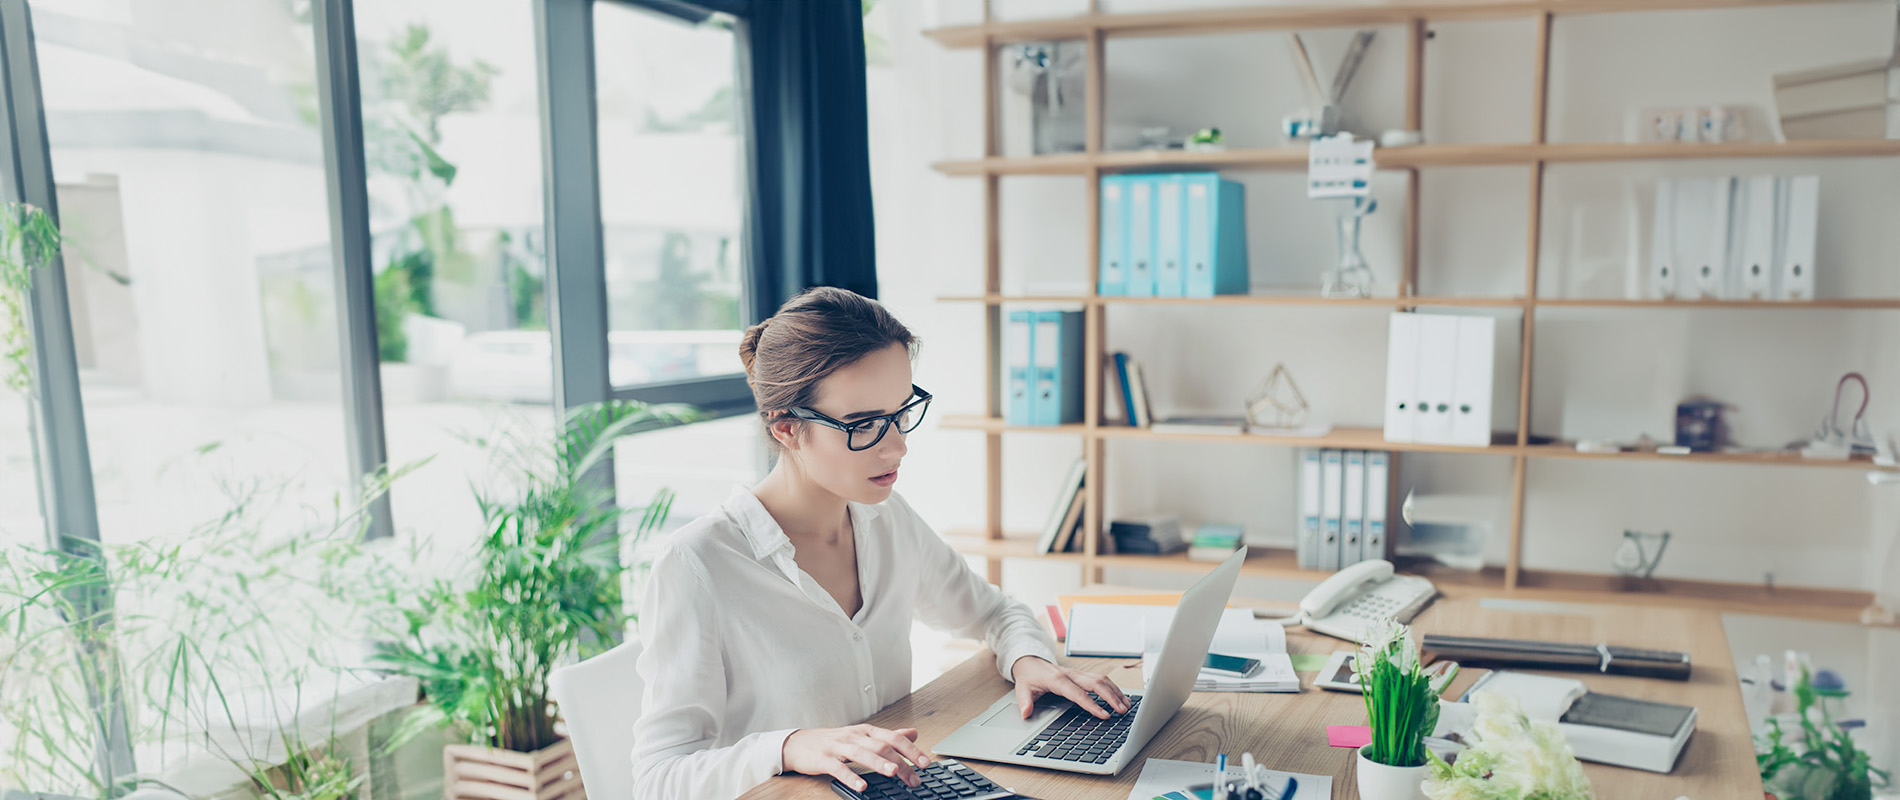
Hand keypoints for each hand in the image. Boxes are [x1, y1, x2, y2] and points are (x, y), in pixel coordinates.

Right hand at [782, 724, 930, 790]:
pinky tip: (861, 786)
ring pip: (862, 753)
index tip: (925, 763)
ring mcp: (838, 746)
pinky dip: (851, 777)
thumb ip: (888, 736)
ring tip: (893, 773)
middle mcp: (854, 736)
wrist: (799, 743)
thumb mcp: (862, 736)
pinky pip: (839, 768)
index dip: (911, 750)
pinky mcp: (824, 759)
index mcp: (866, 731)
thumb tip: (913, 732)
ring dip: (879, 764)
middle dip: (900, 762)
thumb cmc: (833, 741)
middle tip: (914, 777)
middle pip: (881, 747)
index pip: (893, 738)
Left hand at [1009, 655, 1131, 719]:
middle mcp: (1071, 674)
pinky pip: (1101, 679)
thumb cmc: (1029, 676)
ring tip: (1127, 706)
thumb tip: (1025, 714)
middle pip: (1095, 683)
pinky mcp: (1082, 674)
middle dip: (1111, 697)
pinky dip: (1113, 688)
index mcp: (1057, 679)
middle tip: (1122, 711)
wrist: (1030, 661)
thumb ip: (1025, 702)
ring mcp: (1078, 673)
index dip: (1092, 704)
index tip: (1104, 715)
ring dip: (1115, 692)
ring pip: (1101, 680)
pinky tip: (1121, 698)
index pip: (1077, 693)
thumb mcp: (1022, 689)